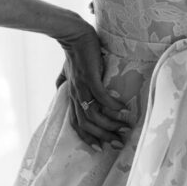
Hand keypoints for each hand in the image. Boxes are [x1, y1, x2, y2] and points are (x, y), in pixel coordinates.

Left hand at [56, 18, 134, 150]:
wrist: (74, 36)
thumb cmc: (73, 53)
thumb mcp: (66, 71)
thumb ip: (63, 81)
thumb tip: (60, 87)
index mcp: (72, 97)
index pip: (77, 125)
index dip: (87, 138)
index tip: (100, 149)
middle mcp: (76, 96)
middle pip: (88, 125)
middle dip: (104, 137)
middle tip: (119, 143)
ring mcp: (83, 88)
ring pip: (95, 115)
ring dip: (112, 124)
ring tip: (126, 127)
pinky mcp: (90, 79)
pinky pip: (102, 98)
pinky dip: (113, 106)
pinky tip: (124, 109)